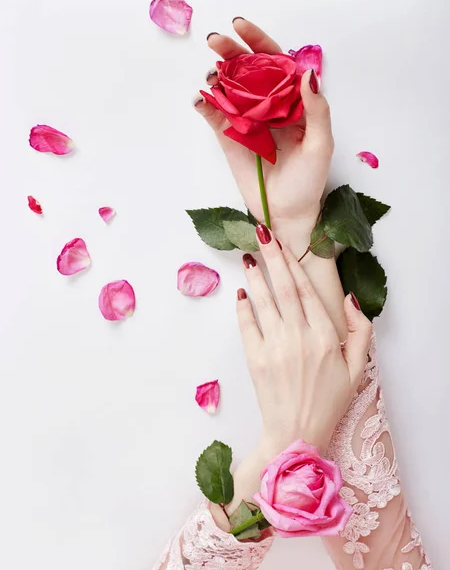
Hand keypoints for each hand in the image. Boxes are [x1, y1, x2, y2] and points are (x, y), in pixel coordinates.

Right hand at [194, 18, 333, 251]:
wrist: (287, 213)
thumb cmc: (309, 181)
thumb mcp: (321, 145)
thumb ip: (316, 110)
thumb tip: (306, 73)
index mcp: (292, 102)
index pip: (274, 63)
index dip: (259, 42)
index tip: (241, 26)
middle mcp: (268, 107)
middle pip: (246, 70)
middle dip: (230, 51)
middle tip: (215, 41)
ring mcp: (247, 121)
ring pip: (228, 89)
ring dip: (216, 77)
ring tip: (212, 76)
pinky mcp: (230, 138)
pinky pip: (215, 116)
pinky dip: (205, 105)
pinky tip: (201, 99)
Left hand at [237, 226, 371, 455]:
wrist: (297, 433)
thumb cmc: (329, 401)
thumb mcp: (357, 368)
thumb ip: (359, 330)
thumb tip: (348, 298)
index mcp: (326, 337)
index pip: (307, 290)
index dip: (294, 263)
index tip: (283, 243)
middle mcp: (300, 337)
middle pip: (284, 287)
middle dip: (272, 257)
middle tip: (261, 232)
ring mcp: (275, 347)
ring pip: (264, 301)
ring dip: (255, 276)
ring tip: (249, 256)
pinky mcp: (255, 359)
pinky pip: (247, 326)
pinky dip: (243, 307)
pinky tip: (241, 292)